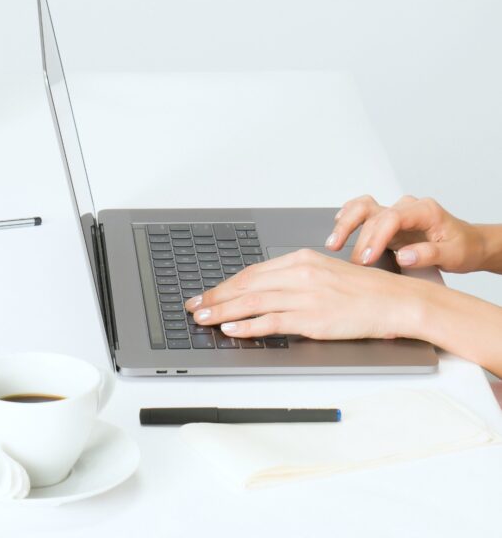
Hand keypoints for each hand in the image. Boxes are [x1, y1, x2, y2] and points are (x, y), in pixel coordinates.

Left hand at [185, 249, 424, 340]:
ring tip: (203, 319)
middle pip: (246, 285)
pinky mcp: (313, 318)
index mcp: (302, 259)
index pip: (253, 272)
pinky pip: (272, 322)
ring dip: (223, 311)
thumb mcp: (325, 273)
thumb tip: (266, 290)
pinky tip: (232, 329)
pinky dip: (248, 326)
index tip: (208, 293)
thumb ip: (296, 278)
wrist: (394, 301)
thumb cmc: (363, 291)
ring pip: (253, 302)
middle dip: (216, 297)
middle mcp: (300, 274)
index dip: (226, 284)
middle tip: (194, 306)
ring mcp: (305, 296)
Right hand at [324, 194, 485, 271]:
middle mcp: (407, 207)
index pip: (392, 217)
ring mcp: (396, 212)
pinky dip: (349, 216)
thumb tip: (403, 256)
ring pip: (364, 207)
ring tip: (333, 241)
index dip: (376, 237)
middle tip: (351, 260)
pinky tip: (338, 225)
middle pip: (372, 212)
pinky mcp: (389, 222)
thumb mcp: (453, 255)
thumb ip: (428, 254)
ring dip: (346, 222)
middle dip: (357, 236)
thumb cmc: (463, 247)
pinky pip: (364, 212)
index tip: (367, 258)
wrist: (469, 243)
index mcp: (424, 210)